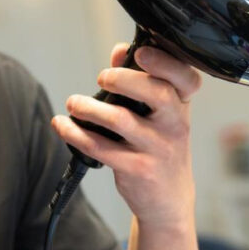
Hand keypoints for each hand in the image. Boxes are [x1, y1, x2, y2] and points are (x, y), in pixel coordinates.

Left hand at [51, 44, 202, 228]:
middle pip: (156, 93)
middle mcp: (175, 125)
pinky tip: (63, 125)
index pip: (185, 78)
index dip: (165, 62)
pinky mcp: (138, 169)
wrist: (169, 198)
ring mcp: (159, 149)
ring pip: (121, 120)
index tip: (140, 53)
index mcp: (182, 104)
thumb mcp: (159, 113)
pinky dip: (76, 134)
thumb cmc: (159, 144)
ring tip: (73, 103)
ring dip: (90, 108)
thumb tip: (119, 51)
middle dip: (124, 79)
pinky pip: (101, 148)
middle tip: (102, 78)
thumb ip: (141, 80)